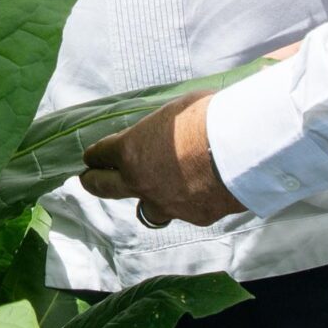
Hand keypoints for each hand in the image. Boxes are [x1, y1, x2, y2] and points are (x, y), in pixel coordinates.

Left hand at [81, 90, 244, 228]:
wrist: (240, 148)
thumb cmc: (208, 117)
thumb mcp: (176, 111)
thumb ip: (163, 129)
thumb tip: (168, 130)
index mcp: (131, 151)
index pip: (101, 155)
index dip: (95, 154)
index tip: (91, 156)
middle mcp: (141, 182)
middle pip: (105, 188)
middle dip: (93, 183)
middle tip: (87, 180)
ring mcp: (167, 204)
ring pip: (146, 209)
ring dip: (146, 200)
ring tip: (151, 193)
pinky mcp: (194, 216)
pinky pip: (183, 211)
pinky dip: (186, 202)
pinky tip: (198, 192)